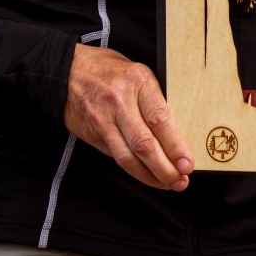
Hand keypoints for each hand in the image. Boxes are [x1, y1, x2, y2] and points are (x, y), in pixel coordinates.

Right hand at [63, 44, 192, 190]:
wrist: (68, 72)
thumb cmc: (110, 71)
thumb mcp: (140, 75)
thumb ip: (157, 100)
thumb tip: (180, 133)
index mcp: (138, 82)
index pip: (160, 120)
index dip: (176, 146)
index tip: (187, 163)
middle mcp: (119, 101)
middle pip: (144, 144)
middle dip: (166, 169)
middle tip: (181, 180)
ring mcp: (103, 120)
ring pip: (128, 158)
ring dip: (150, 176)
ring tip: (168, 183)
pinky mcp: (93, 134)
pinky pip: (116, 157)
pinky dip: (135, 171)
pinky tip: (148, 175)